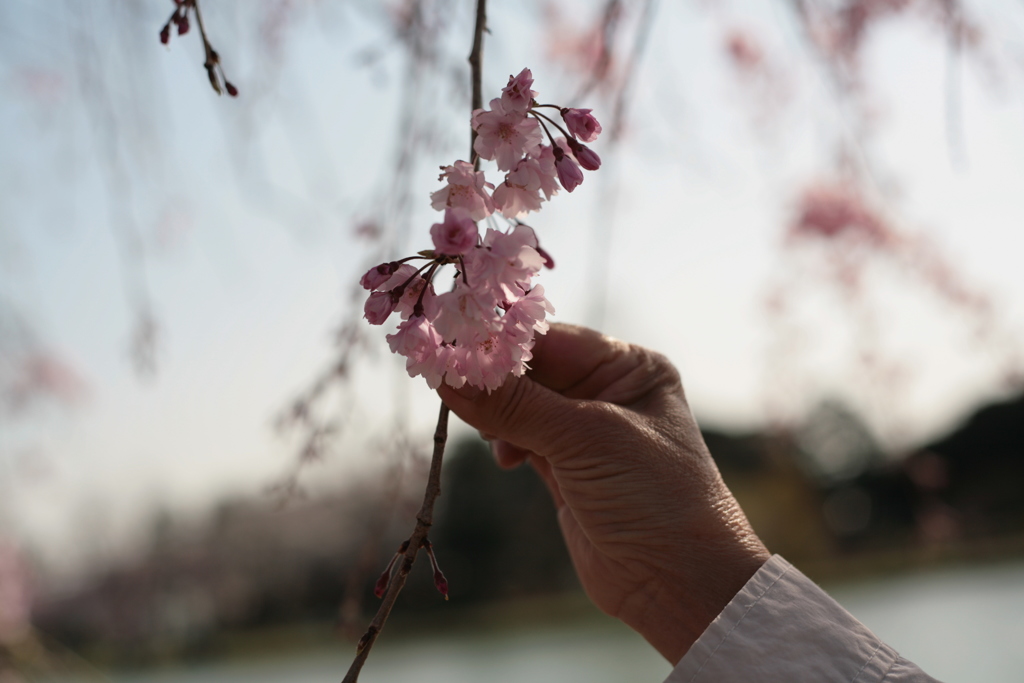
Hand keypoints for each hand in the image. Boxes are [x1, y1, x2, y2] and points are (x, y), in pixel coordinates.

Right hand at [437, 324, 770, 663]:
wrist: (678, 582)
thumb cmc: (651, 496)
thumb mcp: (584, 439)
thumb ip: (514, 405)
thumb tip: (448, 375)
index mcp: (630, 367)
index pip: (552, 339)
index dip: (500, 342)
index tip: (449, 345)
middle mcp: (609, 392)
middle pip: (532, 370)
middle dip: (493, 379)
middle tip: (448, 383)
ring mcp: (587, 433)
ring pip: (522, 406)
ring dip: (496, 414)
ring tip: (483, 429)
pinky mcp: (567, 470)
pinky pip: (521, 439)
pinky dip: (505, 442)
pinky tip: (504, 458)